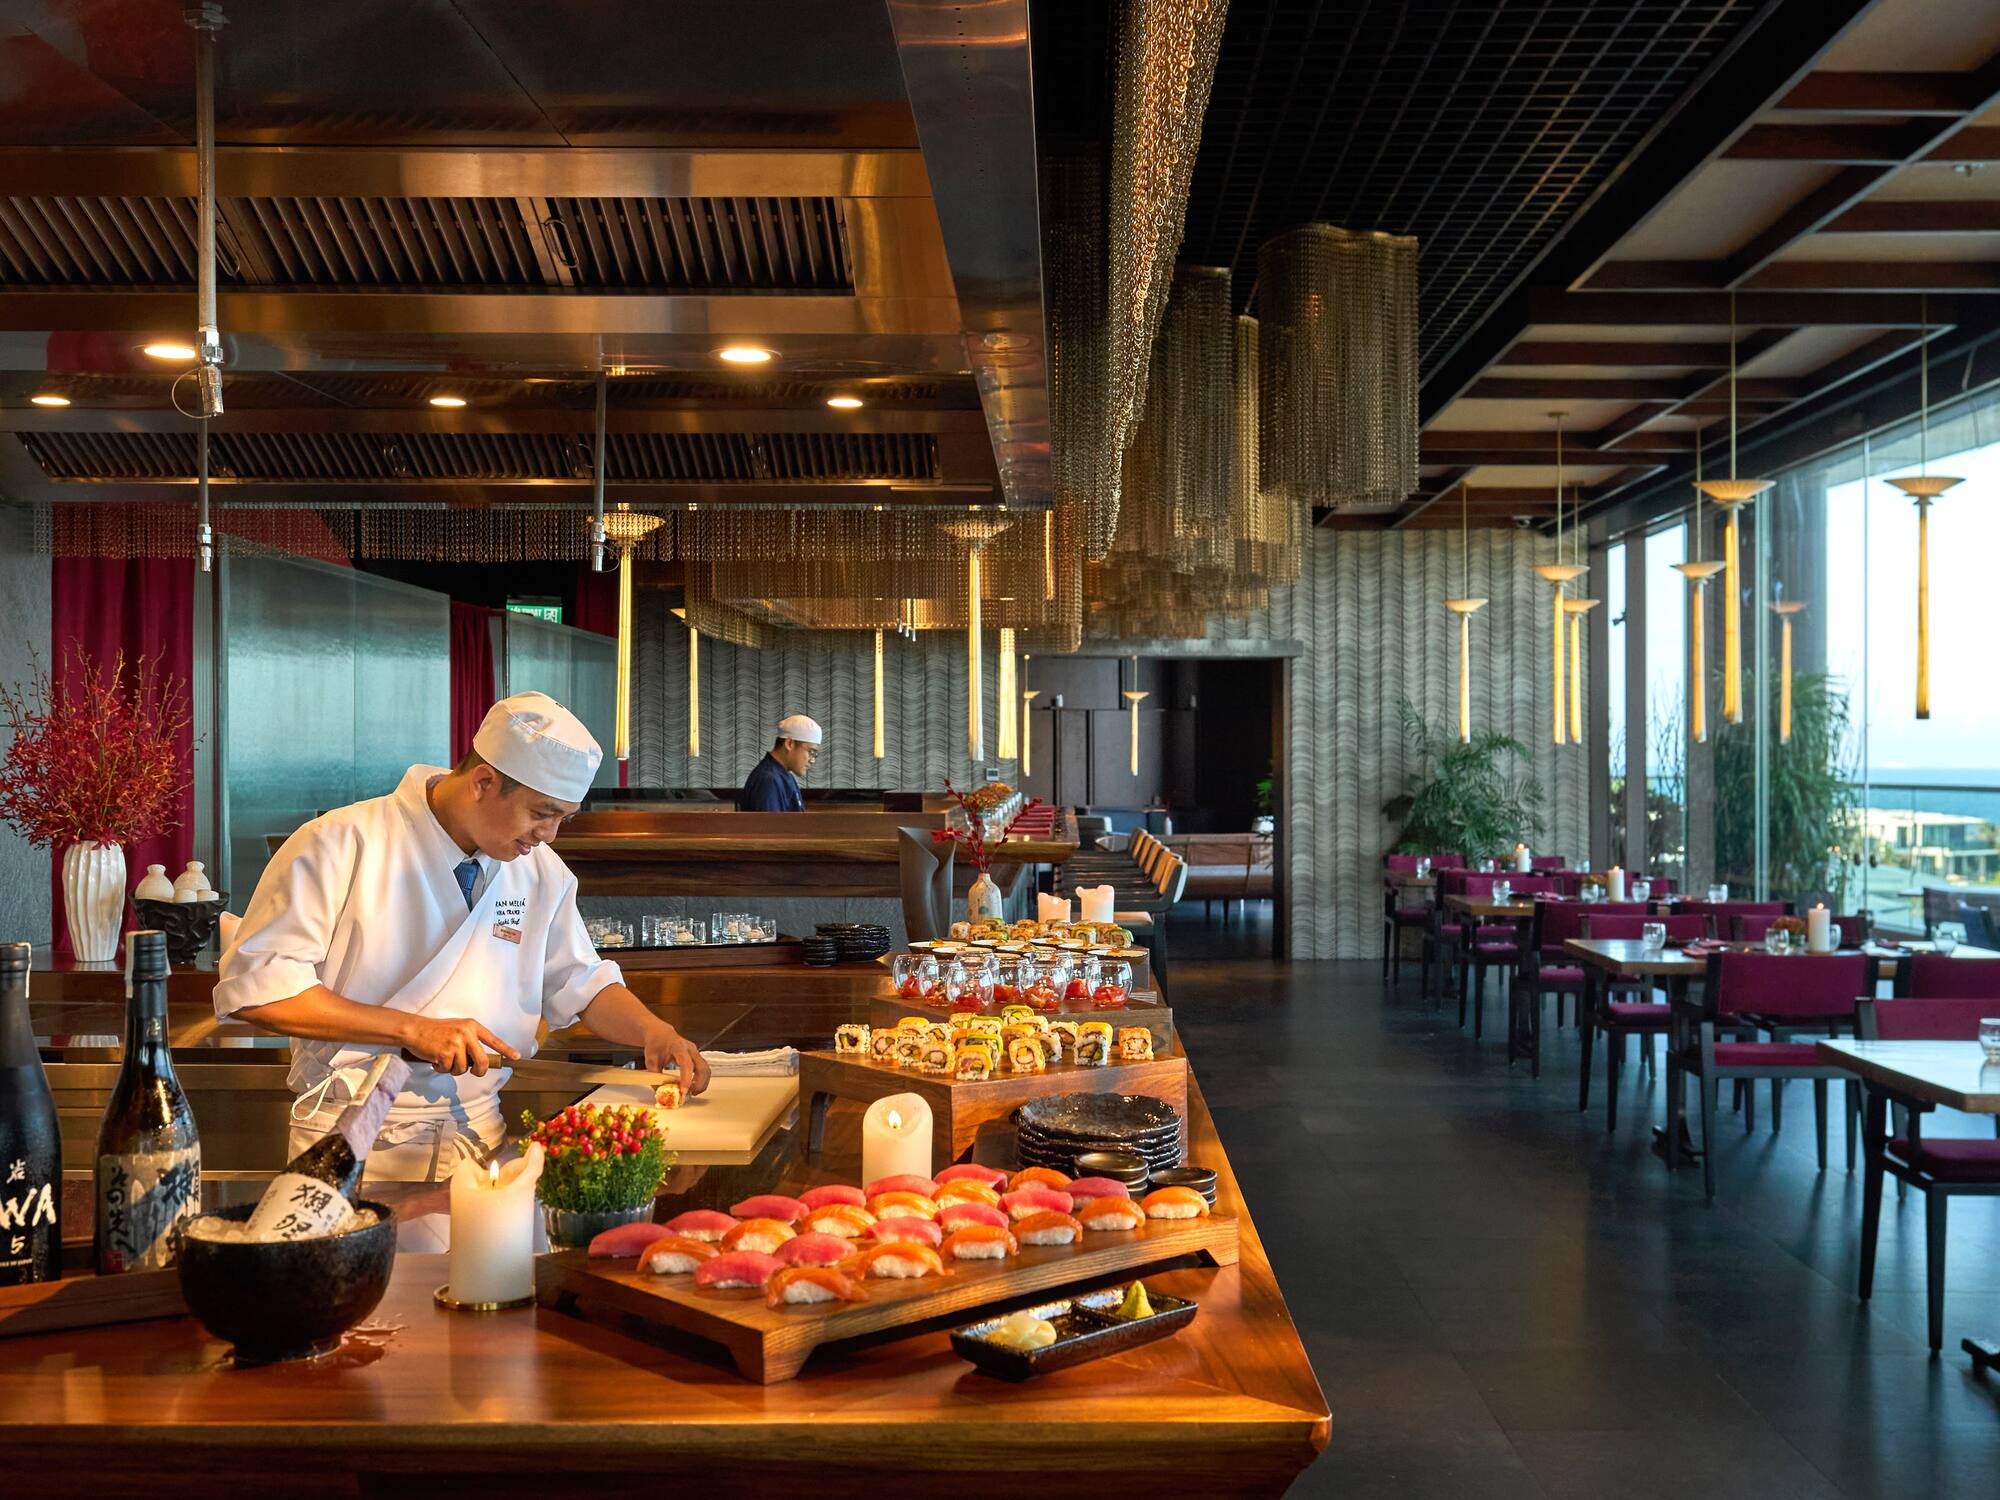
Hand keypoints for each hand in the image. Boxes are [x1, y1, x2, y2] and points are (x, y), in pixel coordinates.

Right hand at [402, 1015, 519, 1076]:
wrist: (415, 1029)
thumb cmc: (435, 1031)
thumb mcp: (458, 1028)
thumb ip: (470, 1040)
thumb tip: (480, 1059)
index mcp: (472, 1026)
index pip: (493, 1039)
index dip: (506, 1050)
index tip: (516, 1057)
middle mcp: (467, 1034)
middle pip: (482, 1061)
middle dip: (479, 1071)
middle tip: (474, 1072)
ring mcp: (456, 1043)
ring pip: (463, 1069)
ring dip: (453, 1068)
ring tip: (444, 1058)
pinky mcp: (445, 1053)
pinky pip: (448, 1070)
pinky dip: (441, 1068)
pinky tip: (435, 1058)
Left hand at [643, 1021, 709, 1094]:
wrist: (661, 1034)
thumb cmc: (656, 1044)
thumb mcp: (650, 1060)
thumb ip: (655, 1075)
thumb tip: (659, 1091)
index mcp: (678, 1046)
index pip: (686, 1064)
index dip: (687, 1078)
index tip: (683, 1091)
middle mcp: (690, 1049)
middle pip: (702, 1067)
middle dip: (699, 1084)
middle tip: (689, 1094)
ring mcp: (695, 1052)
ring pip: (706, 1069)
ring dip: (702, 1083)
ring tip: (691, 1092)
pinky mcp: (697, 1057)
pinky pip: (704, 1069)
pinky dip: (701, 1080)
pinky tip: (693, 1087)